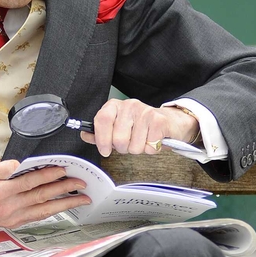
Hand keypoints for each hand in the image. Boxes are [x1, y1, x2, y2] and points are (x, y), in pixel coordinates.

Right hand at [0, 160, 90, 228]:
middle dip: (64, 189)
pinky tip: (60, 207)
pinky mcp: (11, 223)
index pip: (31, 182)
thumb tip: (16, 164)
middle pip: (42, 197)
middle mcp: (9, 208)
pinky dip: (50, 211)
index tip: (64, 169)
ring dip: (64, 204)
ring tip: (80, 199)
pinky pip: (36, 217)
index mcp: (0, 193)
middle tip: (82, 183)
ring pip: (43, 210)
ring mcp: (11, 218)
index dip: (49, 175)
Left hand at [81, 99, 198, 156]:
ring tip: (143, 140)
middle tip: (130, 143)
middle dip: (123, 148)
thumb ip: (100, 132)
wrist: (170, 122)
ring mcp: (145, 111)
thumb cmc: (141, 126)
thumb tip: (85, 135)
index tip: (105, 150)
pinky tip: (153, 140)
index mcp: (115, 106)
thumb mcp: (117, 127)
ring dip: (138, 149)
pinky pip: (148, 147)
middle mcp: (129, 105)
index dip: (102, 139)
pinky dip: (151, 149)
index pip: (102, 120)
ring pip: (133, 146)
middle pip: (118, 139)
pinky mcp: (158, 121)